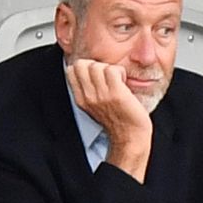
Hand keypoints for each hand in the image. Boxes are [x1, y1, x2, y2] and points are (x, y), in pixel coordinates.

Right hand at [66, 59, 151, 182]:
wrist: (130, 137)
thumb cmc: (118, 121)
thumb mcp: (96, 106)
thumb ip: (90, 90)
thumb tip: (91, 70)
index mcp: (81, 99)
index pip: (72, 70)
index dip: (86, 67)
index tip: (98, 76)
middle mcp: (88, 97)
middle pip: (82, 64)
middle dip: (96, 65)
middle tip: (108, 77)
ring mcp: (101, 95)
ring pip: (97, 65)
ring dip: (110, 69)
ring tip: (117, 81)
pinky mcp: (116, 94)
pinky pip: (113, 70)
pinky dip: (120, 72)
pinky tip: (124, 83)